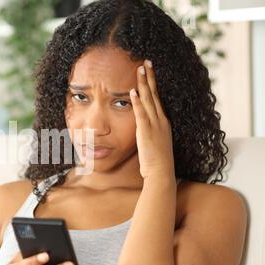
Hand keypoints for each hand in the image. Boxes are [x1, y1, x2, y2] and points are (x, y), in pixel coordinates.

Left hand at [130, 60, 174, 180]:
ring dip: (144, 83)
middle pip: (154, 94)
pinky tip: (133, 91)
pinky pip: (141, 113)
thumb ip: (149, 133)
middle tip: (146, 62)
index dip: (153, 84)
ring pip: (149, 100)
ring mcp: (155, 125)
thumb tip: (143, 129)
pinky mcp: (146, 132)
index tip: (150, 71)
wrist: (161, 173)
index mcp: (163, 122)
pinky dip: (137, 102)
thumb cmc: (157, 161)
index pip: (157, 99)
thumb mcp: (154, 143)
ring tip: (140, 69)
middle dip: (150, 77)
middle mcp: (161, 120)